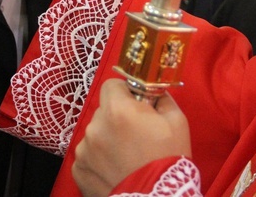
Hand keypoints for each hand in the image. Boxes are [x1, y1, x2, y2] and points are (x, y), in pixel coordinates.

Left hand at [72, 79, 191, 196]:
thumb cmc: (168, 159)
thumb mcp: (176, 121)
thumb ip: (161, 98)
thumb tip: (153, 92)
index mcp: (117, 109)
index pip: (111, 85)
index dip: (125, 92)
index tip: (135, 104)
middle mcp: (95, 126)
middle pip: (104, 111)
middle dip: (118, 117)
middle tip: (136, 135)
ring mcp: (84, 150)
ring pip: (95, 134)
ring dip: (108, 139)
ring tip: (126, 158)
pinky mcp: (79, 170)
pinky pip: (88, 155)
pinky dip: (99, 160)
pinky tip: (116, 170)